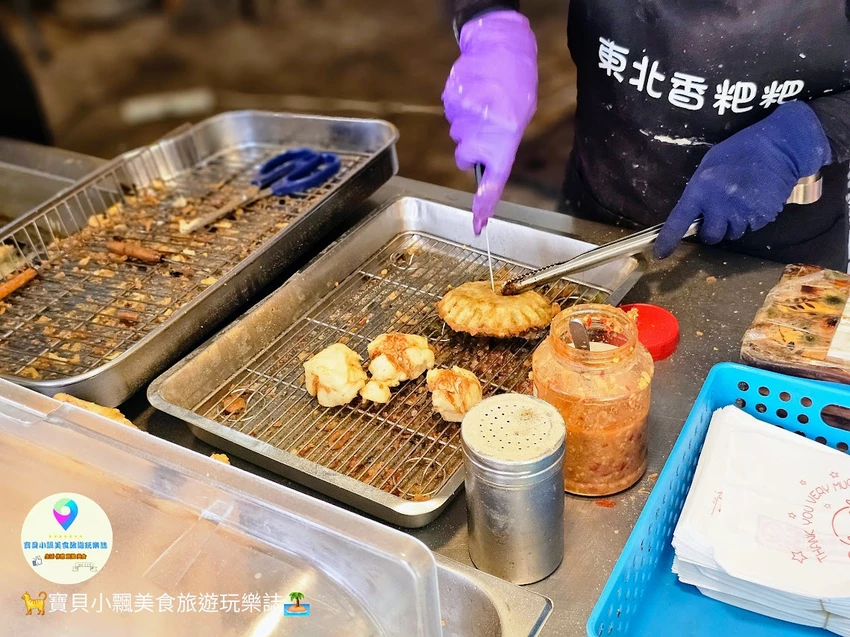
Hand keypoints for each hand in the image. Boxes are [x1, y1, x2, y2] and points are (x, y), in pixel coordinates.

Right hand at [442, 10, 536, 233]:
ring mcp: (463, 116)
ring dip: (468, 126)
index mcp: (505, 138)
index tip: (478, 224)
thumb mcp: (521, 117)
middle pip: (465, 157)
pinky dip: (460, 109)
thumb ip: (502, 144)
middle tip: (488, 126)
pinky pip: (451, 116)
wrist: (500, 44)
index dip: (484, 205)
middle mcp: (482, 131)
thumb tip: (483, 163)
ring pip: (457, 135)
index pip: (493, 180)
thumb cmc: (516, 83)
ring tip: (484, 102)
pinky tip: (473, 92)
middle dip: (472, 149)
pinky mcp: (450, 101)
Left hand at [654, 101, 831, 258]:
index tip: (661, 254)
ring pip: (732, 233)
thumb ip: (698, 192)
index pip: (679, 220)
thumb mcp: (708, 167)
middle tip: (720, 211)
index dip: (669, 240)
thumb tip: (693, 215)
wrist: (779, 146)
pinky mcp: (763, 216)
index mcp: (701, 188)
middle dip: (713, 229)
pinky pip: (751, 227)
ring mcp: (743, 211)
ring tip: (741, 200)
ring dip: (734, 224)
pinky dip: (752, 219)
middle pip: (711, 236)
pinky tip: (755, 199)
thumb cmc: (738, 152)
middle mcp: (720, 203)